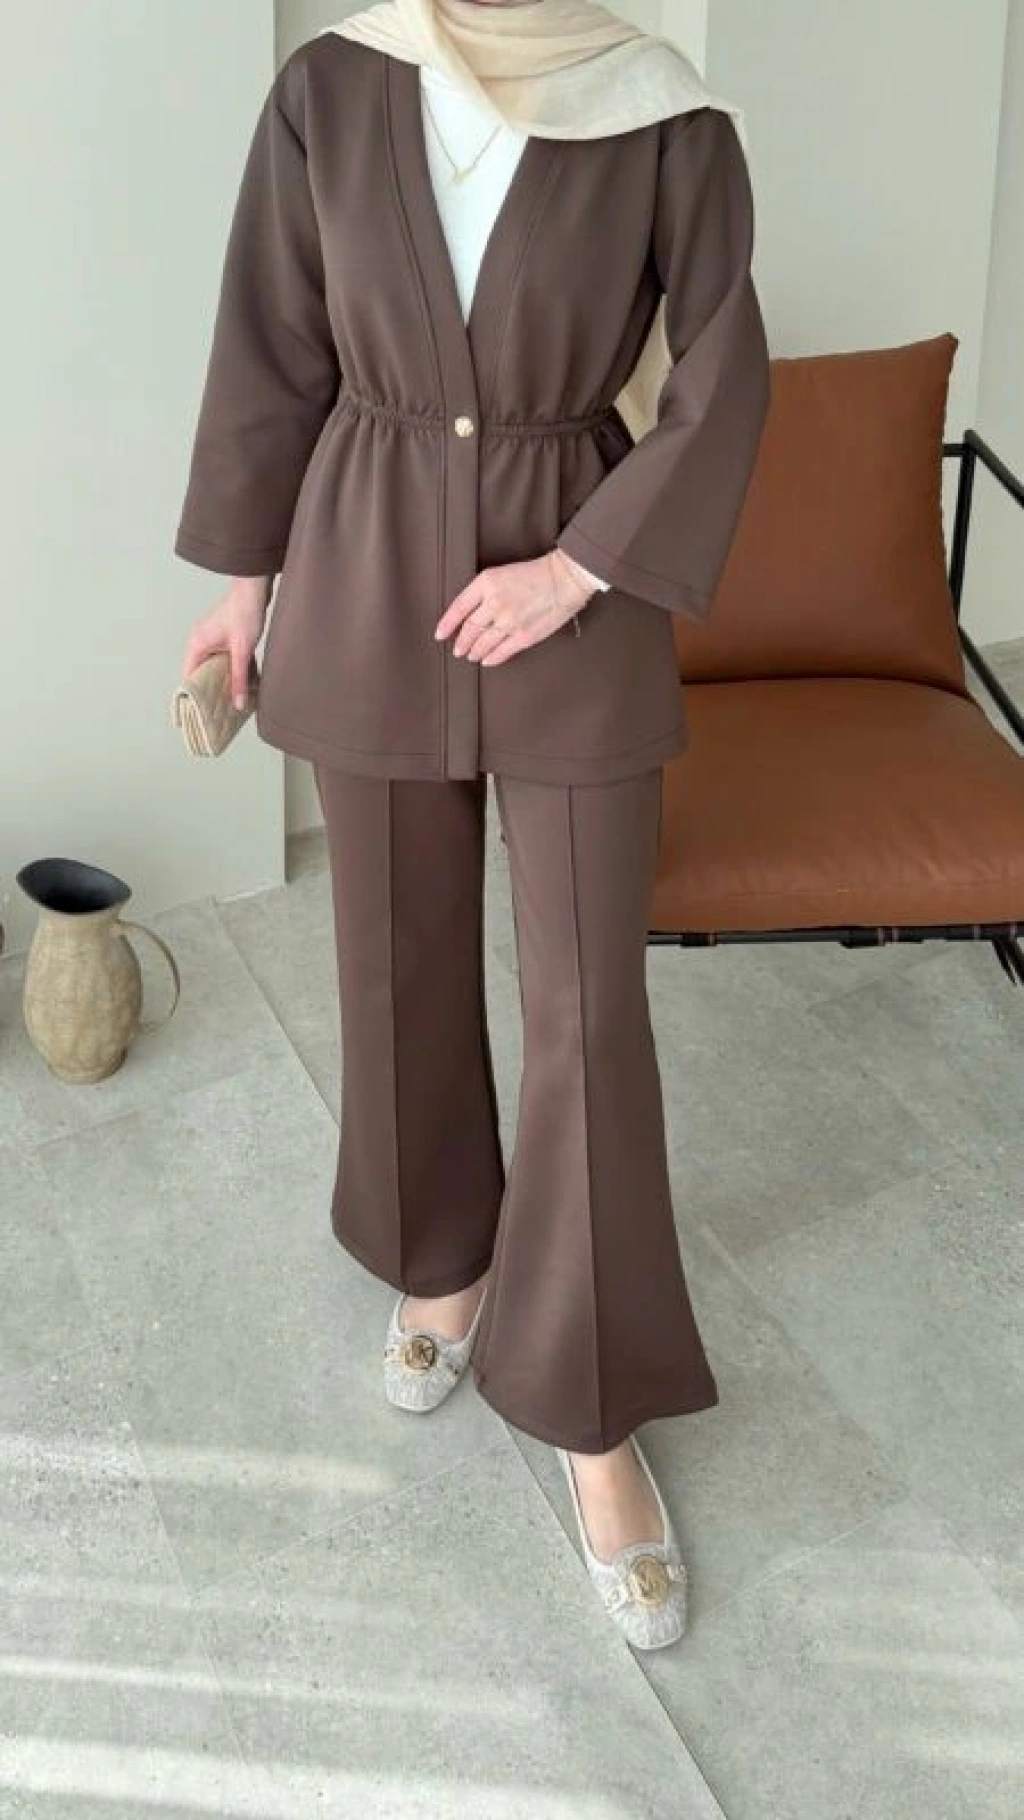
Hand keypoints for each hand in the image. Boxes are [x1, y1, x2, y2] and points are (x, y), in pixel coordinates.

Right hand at [182, 576, 272, 708]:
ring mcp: (212, 639)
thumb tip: (237, 702)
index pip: (188, 676)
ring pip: (214, 667)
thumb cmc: (245, 611)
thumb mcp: (243, 650)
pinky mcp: (224, 638)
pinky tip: (243, 682)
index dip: (192, 696)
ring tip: (231, 701)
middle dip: (211, 692)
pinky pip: (224, 659)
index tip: (198, 713)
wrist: (255, 589)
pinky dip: (232, 671)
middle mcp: (201, 642)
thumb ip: (240, 678)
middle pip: (201, 673)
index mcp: (197, 644)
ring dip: (223, 681)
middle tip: (218, 712)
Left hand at [434, 548, 596, 667]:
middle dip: (461, 642)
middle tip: (458, 649)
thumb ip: (484, 590)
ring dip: (474, 651)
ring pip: (483, 643)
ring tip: (471, 655)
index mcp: (487, 583)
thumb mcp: (501, 573)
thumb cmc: (535, 574)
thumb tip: (470, 613)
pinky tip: (487, 660)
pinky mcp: (523, 636)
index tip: (440, 634)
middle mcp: (495, 603)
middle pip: (469, 629)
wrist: (564, 580)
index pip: (458, 608)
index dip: (447, 624)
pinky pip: (501, 652)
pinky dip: (491, 658)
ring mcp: (509, 622)